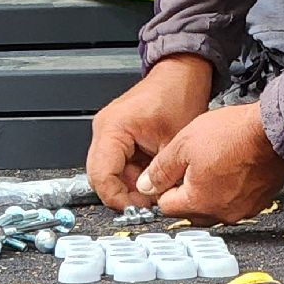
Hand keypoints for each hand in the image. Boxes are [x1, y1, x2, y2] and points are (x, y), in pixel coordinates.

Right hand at [86, 53, 213, 209]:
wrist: (182, 74)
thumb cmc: (178, 95)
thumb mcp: (173, 143)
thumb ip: (160, 175)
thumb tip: (154, 201)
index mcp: (112, 128)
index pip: (101, 176)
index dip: (118, 198)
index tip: (136, 209)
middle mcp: (104, 129)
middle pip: (101, 176)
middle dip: (123, 194)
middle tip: (147, 204)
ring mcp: (109, 132)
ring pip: (110, 172)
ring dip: (130, 185)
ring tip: (154, 190)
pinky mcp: (118, 134)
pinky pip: (120, 163)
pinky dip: (135, 174)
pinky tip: (153, 177)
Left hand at [138, 103, 283, 225]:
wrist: (273, 129)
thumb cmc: (234, 134)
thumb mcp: (184, 144)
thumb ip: (160, 169)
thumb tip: (146, 186)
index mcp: (198, 202)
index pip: (166, 207)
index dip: (164, 187)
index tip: (170, 173)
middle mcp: (221, 213)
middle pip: (190, 212)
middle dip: (186, 192)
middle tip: (192, 167)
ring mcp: (243, 210)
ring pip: (214, 208)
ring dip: (209, 193)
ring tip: (215, 165)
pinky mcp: (259, 203)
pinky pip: (236, 203)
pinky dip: (231, 191)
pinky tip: (233, 170)